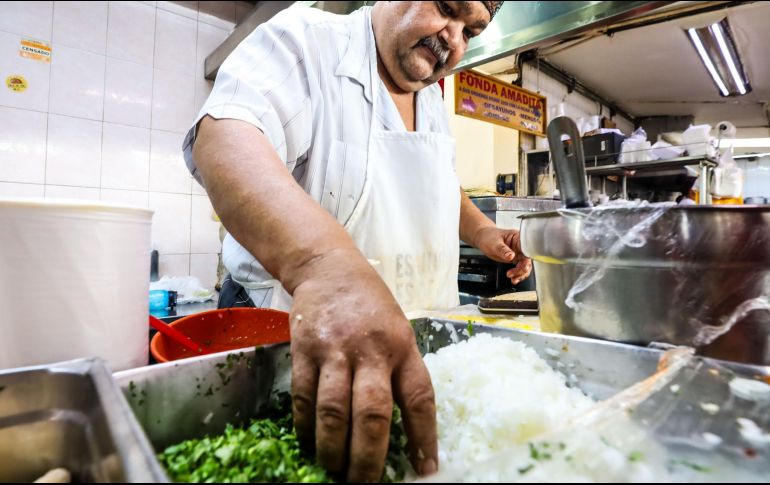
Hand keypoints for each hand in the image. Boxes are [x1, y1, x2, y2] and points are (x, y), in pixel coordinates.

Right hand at [289, 251, 437, 481]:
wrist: (329, 268)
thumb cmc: (371, 306)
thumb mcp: (399, 331)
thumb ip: (399, 372)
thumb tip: (401, 429)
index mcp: (403, 346)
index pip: (419, 398)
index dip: (424, 436)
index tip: (426, 469)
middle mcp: (371, 350)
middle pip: (373, 412)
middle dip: (369, 457)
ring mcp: (335, 349)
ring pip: (334, 410)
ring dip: (333, 449)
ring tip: (335, 472)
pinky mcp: (304, 349)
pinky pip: (303, 396)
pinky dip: (305, 426)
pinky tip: (309, 445)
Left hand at [473, 227, 531, 284]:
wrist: (483, 239)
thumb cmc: (489, 237)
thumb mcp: (494, 243)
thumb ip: (503, 250)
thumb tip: (511, 256)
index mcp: (518, 238)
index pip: (526, 249)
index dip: (526, 258)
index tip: (523, 266)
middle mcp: (520, 245)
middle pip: (527, 259)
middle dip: (522, 269)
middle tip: (512, 274)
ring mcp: (518, 252)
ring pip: (525, 265)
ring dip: (520, 274)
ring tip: (513, 279)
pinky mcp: (514, 258)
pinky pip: (519, 267)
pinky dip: (518, 274)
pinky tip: (514, 279)